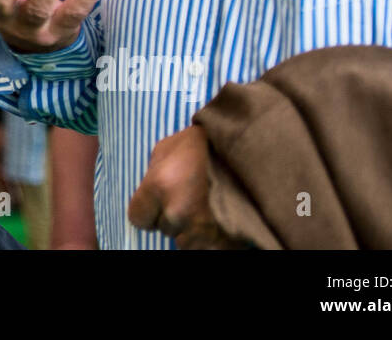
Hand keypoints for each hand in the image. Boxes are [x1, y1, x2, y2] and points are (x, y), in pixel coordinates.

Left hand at [127, 125, 245, 248]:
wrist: (253, 148)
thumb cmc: (207, 143)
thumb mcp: (169, 146)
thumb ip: (153, 171)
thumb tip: (149, 186)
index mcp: (159, 186)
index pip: (138, 218)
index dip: (149, 210)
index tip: (161, 201)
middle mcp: (177, 212)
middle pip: (166, 229)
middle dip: (176, 216)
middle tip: (193, 197)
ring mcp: (203, 230)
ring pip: (187, 242)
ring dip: (195, 230)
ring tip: (208, 208)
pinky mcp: (227, 242)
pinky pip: (210, 248)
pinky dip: (215, 239)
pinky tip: (220, 220)